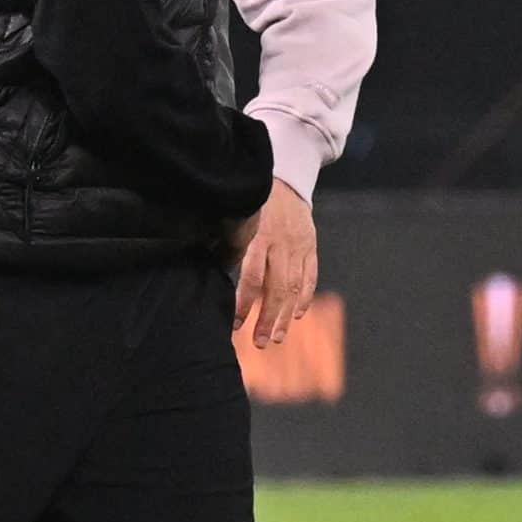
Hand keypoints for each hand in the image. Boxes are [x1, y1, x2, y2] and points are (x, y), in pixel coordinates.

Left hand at [229, 179, 318, 349]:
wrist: (286, 178)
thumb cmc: (252, 201)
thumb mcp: (236, 215)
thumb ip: (227, 242)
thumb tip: (209, 267)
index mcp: (258, 236)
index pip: (252, 278)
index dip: (244, 303)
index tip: (235, 324)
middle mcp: (281, 244)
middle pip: (275, 289)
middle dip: (267, 319)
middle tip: (259, 342)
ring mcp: (299, 247)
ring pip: (293, 287)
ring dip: (284, 316)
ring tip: (276, 337)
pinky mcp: (312, 247)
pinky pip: (310, 277)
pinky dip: (304, 298)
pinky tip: (296, 315)